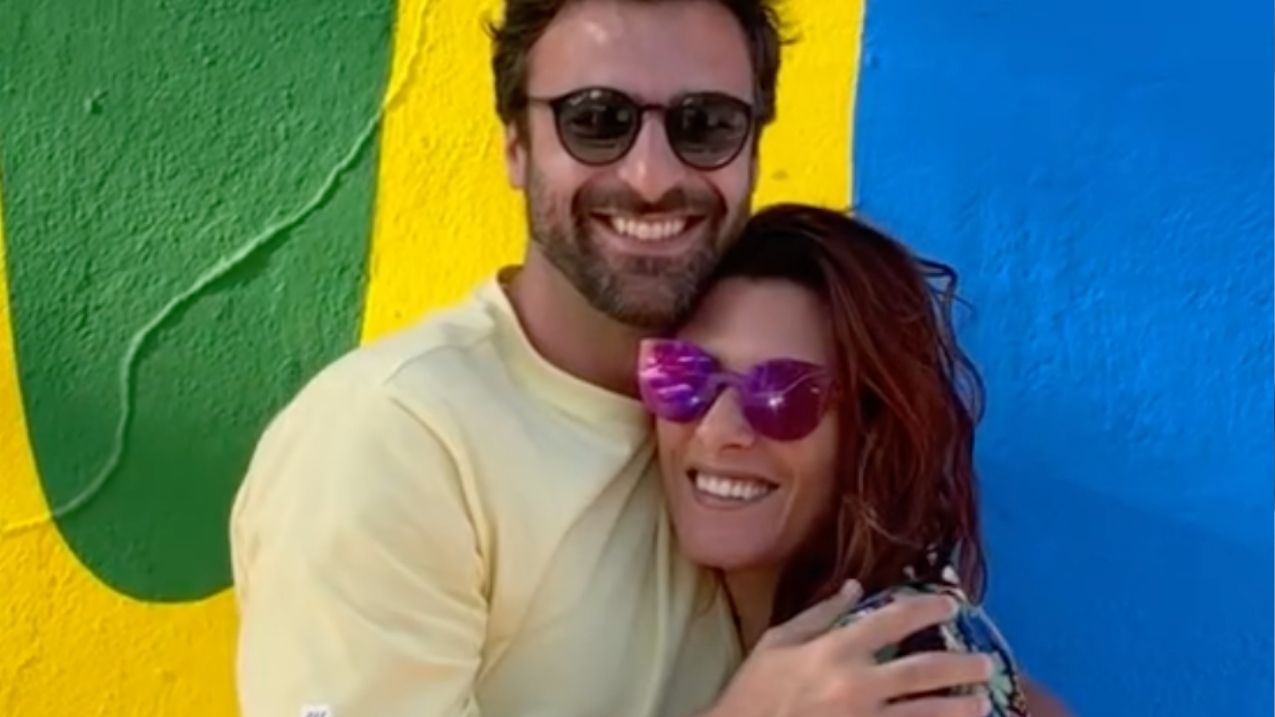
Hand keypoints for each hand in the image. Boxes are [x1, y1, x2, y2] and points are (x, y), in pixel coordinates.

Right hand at [704, 581, 994, 716]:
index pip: (893, 620)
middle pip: (922, 671)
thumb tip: (855, 587)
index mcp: (834, 650)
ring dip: (958, 708)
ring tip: (982, 703)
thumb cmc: (754, 690)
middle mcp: (854, 684)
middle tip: (986, 663)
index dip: (928, 607)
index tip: (953, 603)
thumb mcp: (778, 642)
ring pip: (925, 714)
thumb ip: (821, 614)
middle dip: (960, 665)